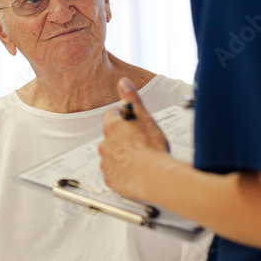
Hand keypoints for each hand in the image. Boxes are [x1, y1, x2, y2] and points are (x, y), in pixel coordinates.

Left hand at [99, 77, 169, 199]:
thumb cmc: (152, 148)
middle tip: (140, 142)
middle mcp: (105, 144)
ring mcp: (106, 163)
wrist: (156, 177)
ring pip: (112, 155)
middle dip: (122, 137)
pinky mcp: (110, 179)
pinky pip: (114, 172)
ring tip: (140, 158)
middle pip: (111, 136)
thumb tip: (123, 82)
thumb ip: (132, 98)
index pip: (110, 115)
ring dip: (122, 155)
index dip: (122, 117)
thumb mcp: (145, 117)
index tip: (132, 122)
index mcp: (112, 127)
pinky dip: (122, 172)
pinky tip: (135, 171)